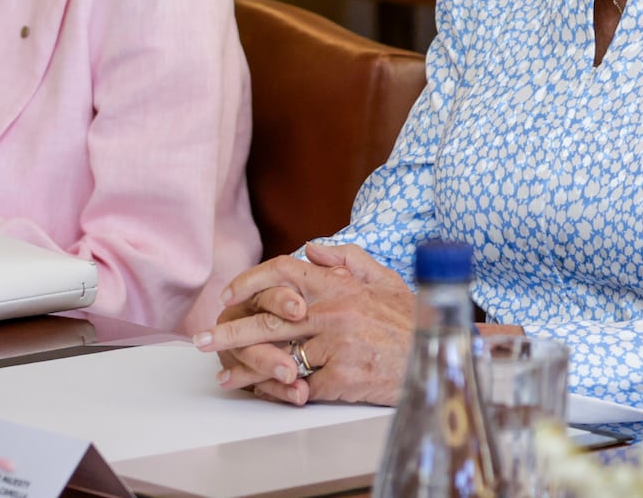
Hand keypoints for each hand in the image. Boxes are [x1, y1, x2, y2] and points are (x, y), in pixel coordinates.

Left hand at [197, 243, 414, 406]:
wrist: (441, 356)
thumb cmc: (411, 319)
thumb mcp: (384, 278)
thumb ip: (346, 259)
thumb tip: (309, 248)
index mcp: (339, 285)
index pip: (283, 270)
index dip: (250, 281)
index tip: (228, 296)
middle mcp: (333, 311)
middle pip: (268, 319)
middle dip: (230, 331)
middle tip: (202, 340)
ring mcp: (337, 346)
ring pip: (278, 356)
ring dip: (246, 368)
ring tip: (224, 376)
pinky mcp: (342, 379)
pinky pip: (300, 386)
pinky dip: (279, 391)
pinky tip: (260, 395)